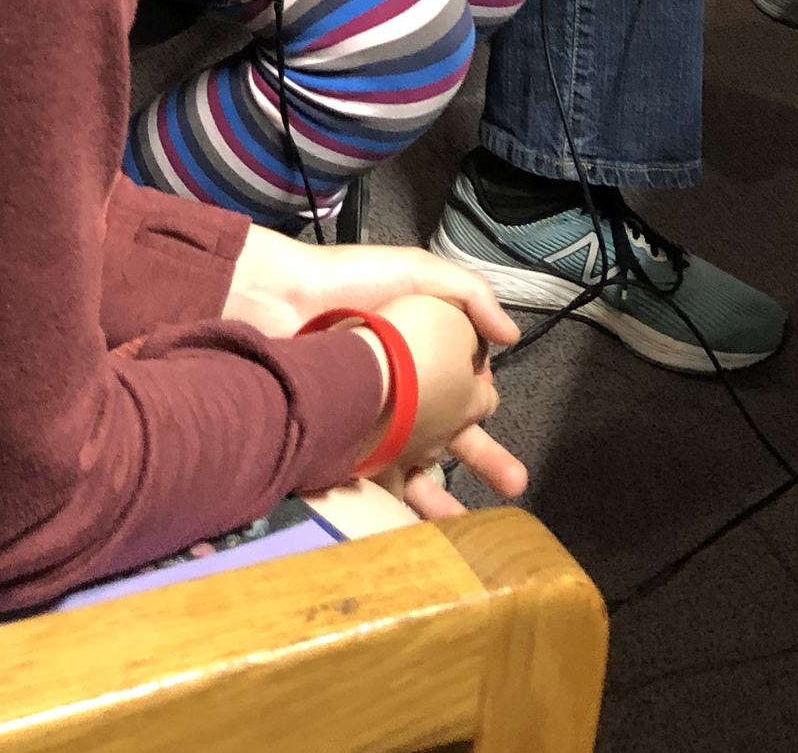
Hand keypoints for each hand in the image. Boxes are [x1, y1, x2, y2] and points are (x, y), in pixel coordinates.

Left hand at [222, 227, 527, 507]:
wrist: (282, 304)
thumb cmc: (350, 283)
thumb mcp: (418, 271)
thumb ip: (470, 294)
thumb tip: (512, 336)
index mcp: (421, 352)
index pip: (464, 388)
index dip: (482, 402)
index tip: (491, 411)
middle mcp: (403, 393)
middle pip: (452, 433)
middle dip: (487, 458)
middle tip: (515, 483)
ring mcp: (375, 424)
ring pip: (419, 469)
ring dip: (446, 498)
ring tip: (468, 523)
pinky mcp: (347, 447)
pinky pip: (379, 485)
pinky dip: (399, 509)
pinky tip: (420, 525)